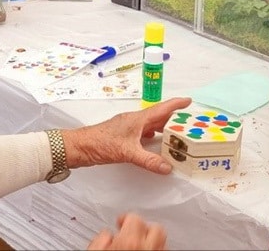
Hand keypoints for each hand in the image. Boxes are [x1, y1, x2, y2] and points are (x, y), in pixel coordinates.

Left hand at [62, 97, 190, 173]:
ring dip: (162, 127)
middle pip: (157, 116)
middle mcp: (134, 121)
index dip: (176, 104)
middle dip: (172, 118)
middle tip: (187, 122)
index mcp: (137, 119)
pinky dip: (151, 136)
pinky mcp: (122, 135)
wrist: (79, 146)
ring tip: (174, 134)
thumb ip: (148, 161)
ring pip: (150, 124)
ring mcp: (127, 128)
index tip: (189, 101)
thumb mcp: (127, 153)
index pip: (161, 109)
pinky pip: (142, 132)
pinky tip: (153, 142)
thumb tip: (167, 167)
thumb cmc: (101, 143)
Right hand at [87, 213, 167, 249]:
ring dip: (153, 237)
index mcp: (130, 241)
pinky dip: (156, 247)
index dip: (126, 218)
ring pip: (162, 239)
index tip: (121, 222)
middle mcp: (148, 247)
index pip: (134, 217)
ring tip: (141, 239)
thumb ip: (101, 239)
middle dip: (146, 225)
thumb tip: (106, 235)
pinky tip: (146, 249)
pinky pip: (163, 249)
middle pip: (155, 227)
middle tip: (135, 228)